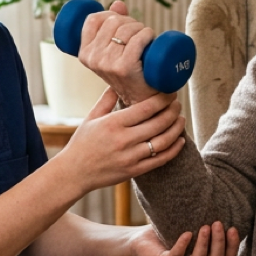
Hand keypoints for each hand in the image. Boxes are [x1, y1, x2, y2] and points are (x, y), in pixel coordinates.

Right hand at [61, 87, 185, 191]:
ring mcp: (130, 157)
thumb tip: (117, 82)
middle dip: (172, 111)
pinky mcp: (134, 171)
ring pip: (163, 141)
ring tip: (181, 119)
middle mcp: (124, 140)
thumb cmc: (82, 143)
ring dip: (176, 129)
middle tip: (177, 104)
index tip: (170, 93)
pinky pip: (160, 160)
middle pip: (158, 123)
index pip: (146, 108)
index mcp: (113, 123)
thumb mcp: (91, 118)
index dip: (162, 99)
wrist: (74, 173)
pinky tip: (180, 140)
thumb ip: (106, 100)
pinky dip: (174, 150)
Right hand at [76, 0, 160, 105]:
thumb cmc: (129, 72)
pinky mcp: (124, 68)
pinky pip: (137, 40)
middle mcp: (93, 58)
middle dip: (130, 21)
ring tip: (146, 38)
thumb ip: (113, 25)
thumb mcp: (113, 50)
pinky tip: (151, 38)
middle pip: (112, 22)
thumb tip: (118, 3)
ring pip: (126, 29)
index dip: (110, 14)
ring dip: (141, 28)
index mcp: (84, 53)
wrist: (142, 99)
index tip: (122, 22)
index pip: (93, 19)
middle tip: (139, 33)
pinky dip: (147, 34)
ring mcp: (108, 64)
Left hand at [129, 220, 239, 255]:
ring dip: (204, 244)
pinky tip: (187, 234)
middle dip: (219, 241)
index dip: (233, 244)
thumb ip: (205, 216)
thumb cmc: (170, 230)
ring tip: (205, 226)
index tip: (233, 228)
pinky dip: (182, 245)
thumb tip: (218, 191)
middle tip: (218, 223)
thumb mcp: (191, 223)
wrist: (142, 240)